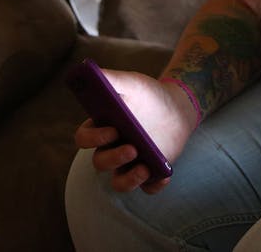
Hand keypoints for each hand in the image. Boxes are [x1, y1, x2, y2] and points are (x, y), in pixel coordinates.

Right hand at [71, 68, 195, 193]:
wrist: (177, 105)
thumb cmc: (148, 94)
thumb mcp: (131, 82)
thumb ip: (109, 78)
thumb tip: (88, 72)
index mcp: (101, 127)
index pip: (84, 138)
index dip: (93, 138)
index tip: (113, 129)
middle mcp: (111, 148)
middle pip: (100, 163)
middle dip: (114, 158)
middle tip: (133, 148)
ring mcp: (130, 163)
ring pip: (119, 182)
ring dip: (128, 181)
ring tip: (145, 167)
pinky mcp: (149, 172)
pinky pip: (147, 188)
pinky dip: (154, 186)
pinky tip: (163, 176)